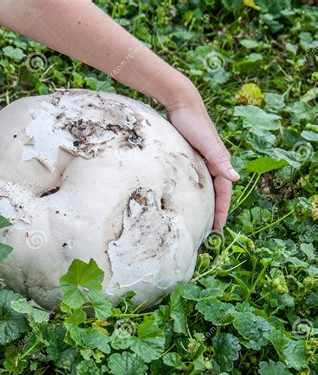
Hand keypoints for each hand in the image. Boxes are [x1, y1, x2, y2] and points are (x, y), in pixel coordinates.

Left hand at [165, 87, 239, 231]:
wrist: (180, 102)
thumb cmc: (192, 122)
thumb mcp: (206, 143)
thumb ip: (220, 160)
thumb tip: (236, 179)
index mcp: (219, 161)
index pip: (224, 192)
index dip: (222, 210)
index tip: (217, 228)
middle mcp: (213, 161)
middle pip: (217, 191)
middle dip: (215, 210)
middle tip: (210, 230)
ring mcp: (202, 158)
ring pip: (207, 185)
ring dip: (206, 201)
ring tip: (200, 217)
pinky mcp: (191, 154)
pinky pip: (196, 177)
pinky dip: (196, 189)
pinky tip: (187, 195)